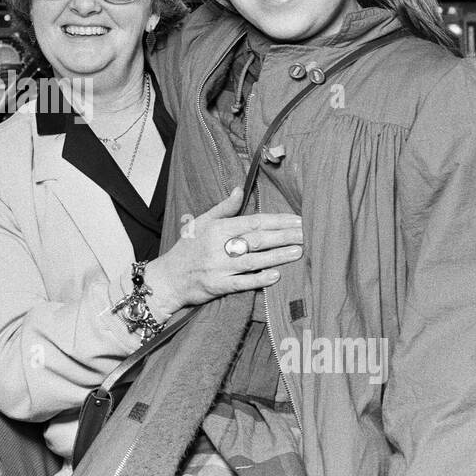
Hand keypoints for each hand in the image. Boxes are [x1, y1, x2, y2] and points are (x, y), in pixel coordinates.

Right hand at [145, 187, 302, 319]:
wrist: (168, 278)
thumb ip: (224, 208)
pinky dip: (259, 279)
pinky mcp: (218, 286)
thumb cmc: (188, 248)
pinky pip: (242, 283)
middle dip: (284, 236)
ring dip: (278, 256)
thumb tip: (240, 189)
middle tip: (307, 234)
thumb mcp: (202, 222)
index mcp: (218, 228)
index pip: (253, 222)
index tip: (298, 219)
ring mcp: (219, 268)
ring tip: (299, 251)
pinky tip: (276, 275)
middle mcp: (219, 247)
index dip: (277, 221)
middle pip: (258, 240)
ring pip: (253, 260)